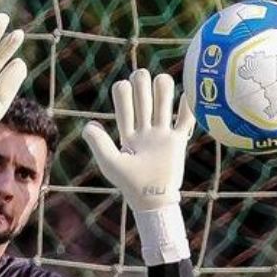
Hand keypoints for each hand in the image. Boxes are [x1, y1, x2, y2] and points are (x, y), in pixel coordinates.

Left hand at [82, 69, 195, 264]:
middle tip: (142, 76)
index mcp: (127, 133)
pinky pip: (186, 119)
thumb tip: (89, 124)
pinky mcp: (178, 141)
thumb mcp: (110, 163)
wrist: (152, 200)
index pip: (124, 105)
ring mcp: (162, 134)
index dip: (123, 93)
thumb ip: (99, 143)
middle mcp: (145, 130)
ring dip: (163, 89)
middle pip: (144, 98)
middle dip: (142, 84)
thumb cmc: (129, 183)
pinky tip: (187, 94)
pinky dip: (187, 106)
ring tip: (161, 82)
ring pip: (164, 103)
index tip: (122, 87)